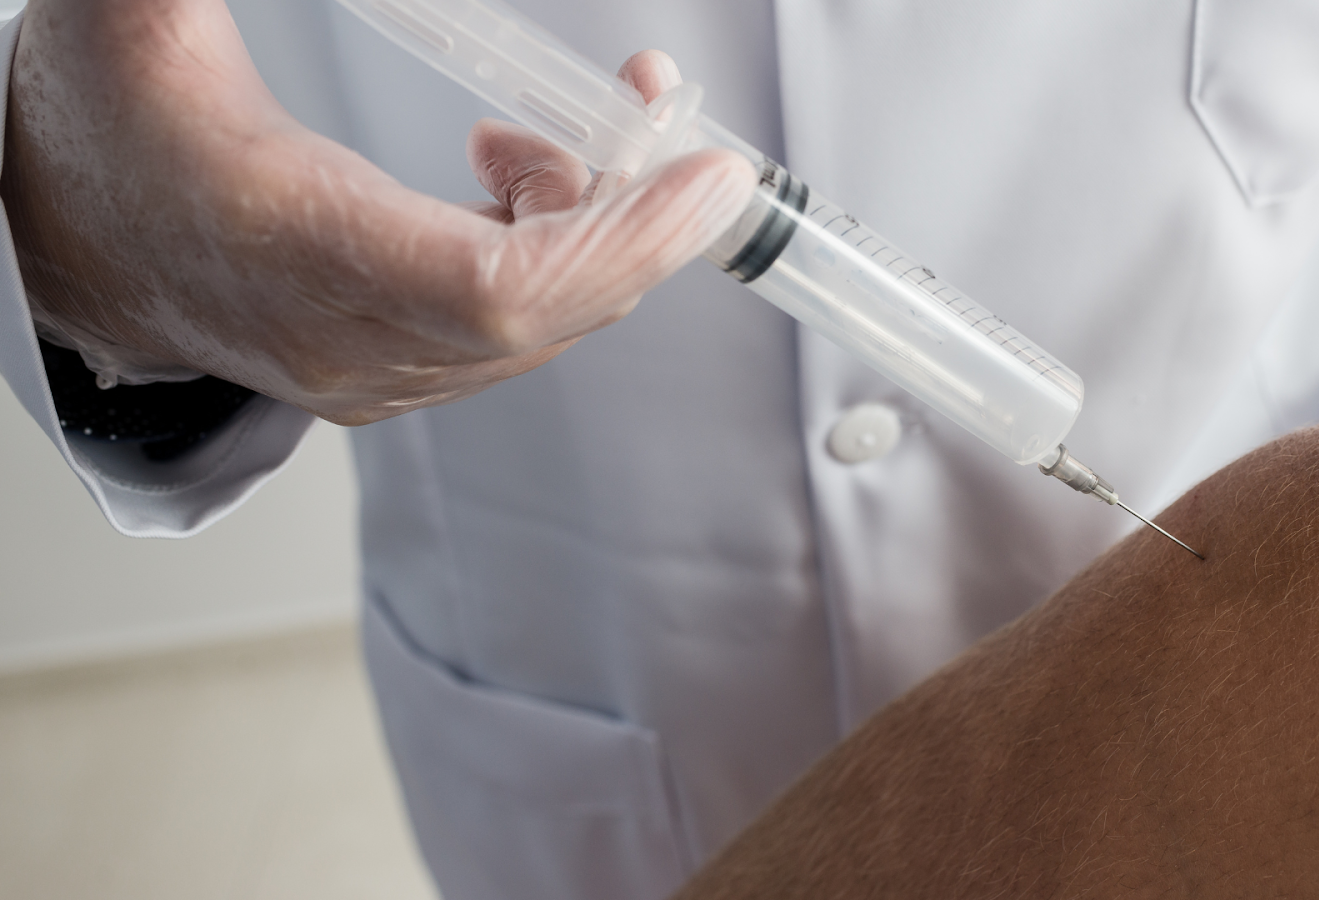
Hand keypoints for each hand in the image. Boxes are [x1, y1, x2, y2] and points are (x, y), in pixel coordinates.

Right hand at [1, 0, 754, 423]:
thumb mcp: (137, 8)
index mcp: (292, 247)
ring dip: (592, 228)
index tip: (705, 175)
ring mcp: (367, 370)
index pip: (502, 288)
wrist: (51, 229)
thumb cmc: (91, 121)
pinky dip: (551, 255)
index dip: (620, 238)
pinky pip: (509, 330)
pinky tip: (519, 179)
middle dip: (634, 215)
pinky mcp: (382, 369)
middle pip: (549, 310)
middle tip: (656, 118)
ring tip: (556, 137)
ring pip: (539, 324)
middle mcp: (342, 338)